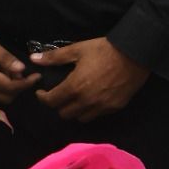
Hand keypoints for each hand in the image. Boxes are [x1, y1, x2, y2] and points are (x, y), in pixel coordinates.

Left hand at [33, 37, 148, 121]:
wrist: (134, 54)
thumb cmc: (103, 50)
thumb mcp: (77, 49)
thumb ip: (54, 57)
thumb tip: (34, 59)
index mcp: (75, 87)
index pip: (52, 101)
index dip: (43, 98)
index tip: (41, 92)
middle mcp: (87, 101)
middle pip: (64, 114)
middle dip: (58, 105)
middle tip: (58, 94)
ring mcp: (102, 107)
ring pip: (80, 118)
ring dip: (74, 111)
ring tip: (74, 99)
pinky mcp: (115, 108)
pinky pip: (97, 115)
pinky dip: (90, 111)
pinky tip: (90, 99)